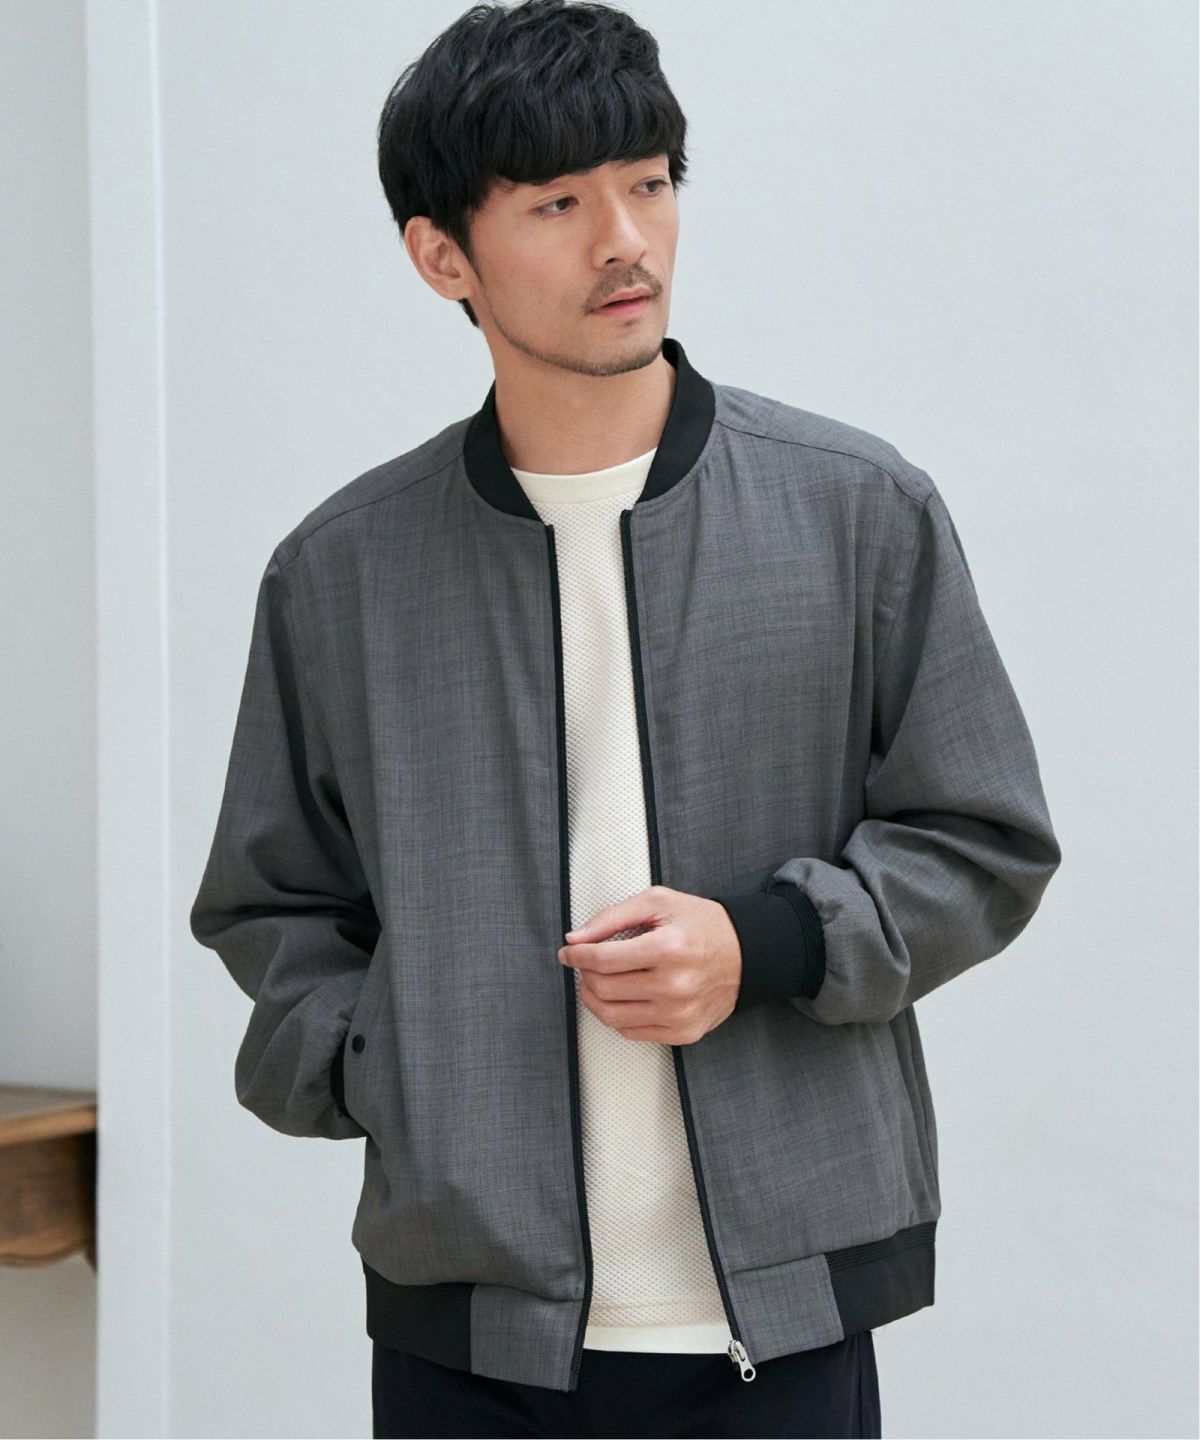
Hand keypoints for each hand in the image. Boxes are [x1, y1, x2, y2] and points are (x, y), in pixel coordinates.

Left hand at [557, 884, 742, 1044]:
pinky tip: (620, 998)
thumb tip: (576, 938)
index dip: (577, 955)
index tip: (569, 952)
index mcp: (668, 948)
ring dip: (593, 998)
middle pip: (604, 988)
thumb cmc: (703, 925)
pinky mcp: (684, 1032)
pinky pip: (632, 1032)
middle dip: (585, 974)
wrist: (747, 953)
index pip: (603, 960)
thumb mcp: (659, 902)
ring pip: (612, 1016)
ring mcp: (680, 1014)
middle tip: (586, 963)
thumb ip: (613, 917)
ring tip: (596, 982)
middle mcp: (675, 985)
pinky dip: (616, 1016)